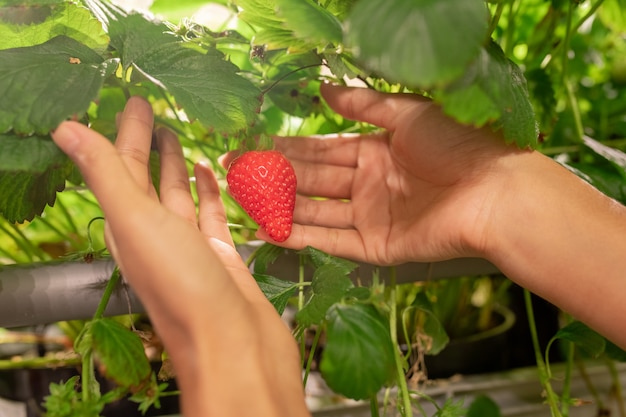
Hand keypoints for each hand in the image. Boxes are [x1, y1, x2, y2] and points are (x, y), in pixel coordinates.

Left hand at [51, 97, 308, 416]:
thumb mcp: (138, 225)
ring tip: (177, 135)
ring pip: (178, 197)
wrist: (235, 347)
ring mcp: (191, 248)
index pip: (121, 169)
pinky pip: (211, 216)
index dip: (123, 134)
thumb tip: (64, 130)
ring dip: (175, 167)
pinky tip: (211, 174)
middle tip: (152, 109)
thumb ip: (106, 176)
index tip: (132, 102)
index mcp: (129, 229)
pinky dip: (209, 193)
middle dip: (146, 144)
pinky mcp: (221, 257)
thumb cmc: (185, 290)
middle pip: (146, 180)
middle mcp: (156, 237)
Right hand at [243, 84, 527, 264]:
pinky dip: (304, 237)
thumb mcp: (409, 114)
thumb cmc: (456, 146)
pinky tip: (273, 230)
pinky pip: (334, 242)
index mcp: (376, 151)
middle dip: (275, 176)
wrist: (494, 193)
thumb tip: (325, 90)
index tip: (255, 147)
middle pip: (314, 181)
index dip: (289, 149)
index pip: (323, 151)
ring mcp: (372, 217)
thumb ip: (365, 105)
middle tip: (236, 172)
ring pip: (318, 212)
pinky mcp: (377, 247)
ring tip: (244, 201)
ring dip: (282, 207)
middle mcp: (369, 184)